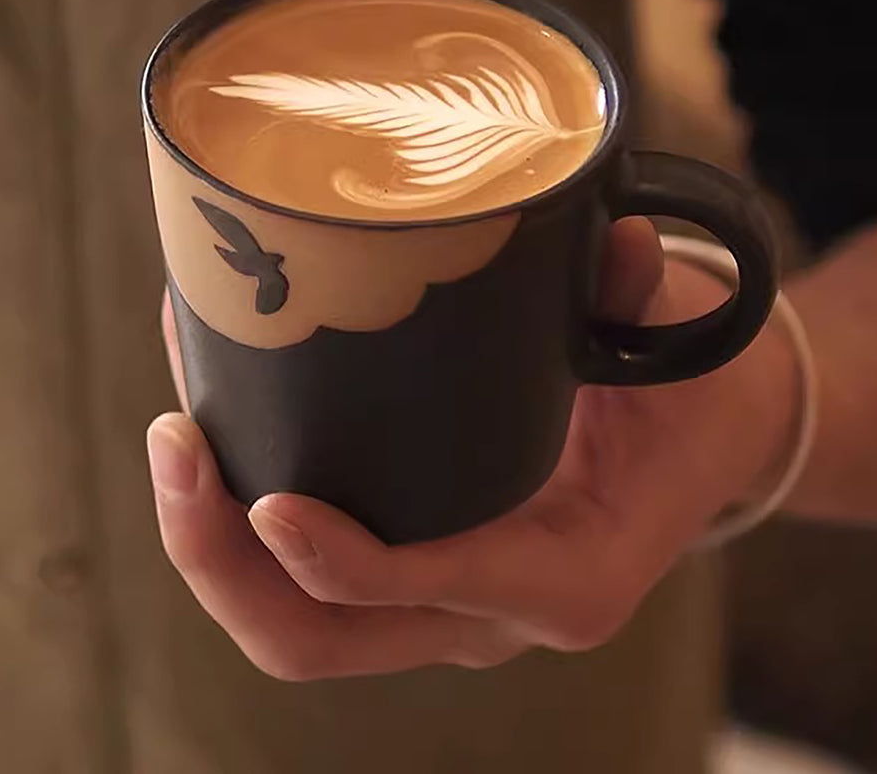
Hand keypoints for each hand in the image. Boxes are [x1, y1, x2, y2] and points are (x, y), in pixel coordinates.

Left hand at [148, 218, 794, 679]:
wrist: (703, 439)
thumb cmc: (689, 394)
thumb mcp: (677, 343)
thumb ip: (641, 297)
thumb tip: (620, 238)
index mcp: (566, 574)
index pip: (433, 588)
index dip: (344, 561)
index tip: (268, 499)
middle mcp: (492, 613)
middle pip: (323, 639)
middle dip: (227, 567)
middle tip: (176, 449)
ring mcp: (443, 601)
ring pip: (297, 626)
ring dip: (214, 556)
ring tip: (173, 442)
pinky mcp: (415, 569)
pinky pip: (305, 579)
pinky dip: (240, 527)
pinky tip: (212, 431)